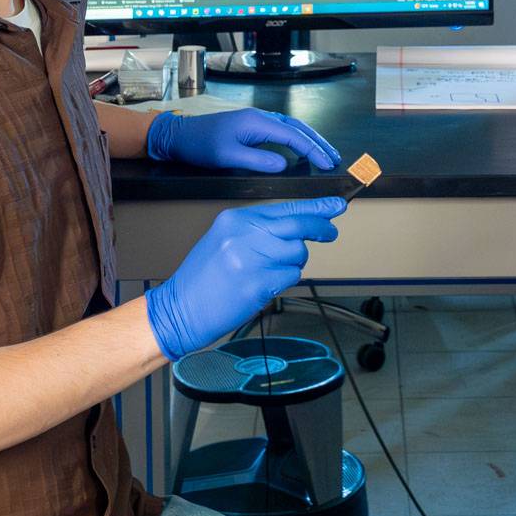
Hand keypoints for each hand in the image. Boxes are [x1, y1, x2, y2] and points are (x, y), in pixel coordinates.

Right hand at [144, 197, 346, 359]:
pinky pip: (290, 276)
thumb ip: (259, 230)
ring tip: (268, 272)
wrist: (180, 309)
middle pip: (298, 225)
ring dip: (293, 263)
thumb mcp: (225, 240)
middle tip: (330, 232)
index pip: (285, 208)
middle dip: (320, 228)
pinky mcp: (258, 285)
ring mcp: (252, 260)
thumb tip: (300, 223)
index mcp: (235, 219)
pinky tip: (263, 285)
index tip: (335, 206)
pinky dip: (284, 281)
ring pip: (298, 253)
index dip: (315, 207)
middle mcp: (244, 235)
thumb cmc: (203, 277)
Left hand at [145, 108, 340, 171]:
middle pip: (298, 127)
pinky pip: (282, 130)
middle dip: (318, 142)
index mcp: (256, 122)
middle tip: (335, 158)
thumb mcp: (226, 157)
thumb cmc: (199, 146)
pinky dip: (297, 139)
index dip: (312, 150)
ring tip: (325, 154)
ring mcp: (256, 121)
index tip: (327, 163)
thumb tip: (283, 164)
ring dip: (310, 139)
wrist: (178, 136)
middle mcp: (259, 117)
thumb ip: (257, 161)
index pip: (293, 136)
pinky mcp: (252, 126)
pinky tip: (301, 149)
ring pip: (291, 127)